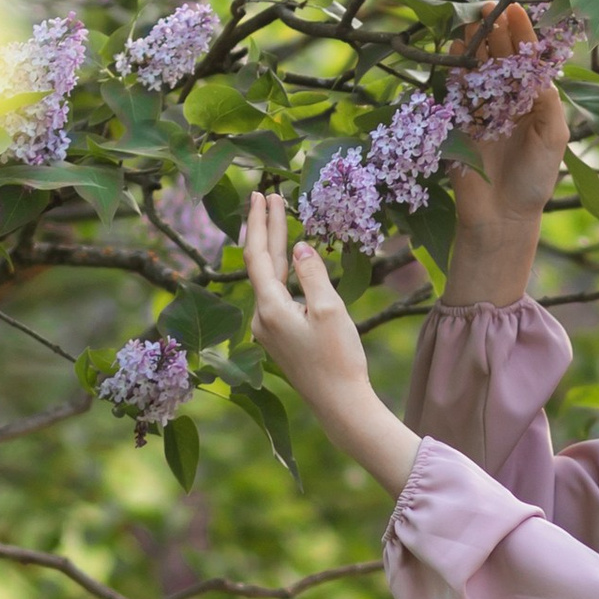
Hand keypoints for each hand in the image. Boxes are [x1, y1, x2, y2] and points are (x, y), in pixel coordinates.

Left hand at [243, 191, 420, 494]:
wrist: (340, 405)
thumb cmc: (338, 358)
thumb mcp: (329, 309)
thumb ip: (312, 274)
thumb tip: (300, 247)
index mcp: (269, 308)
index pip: (258, 255)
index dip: (260, 222)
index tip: (262, 194)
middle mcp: (261, 318)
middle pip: (260, 264)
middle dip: (264, 229)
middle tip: (266, 195)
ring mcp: (268, 330)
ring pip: (267, 280)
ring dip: (273, 250)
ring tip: (276, 220)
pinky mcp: (280, 339)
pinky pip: (276, 296)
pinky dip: (281, 273)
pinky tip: (289, 264)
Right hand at [446, 3, 566, 302]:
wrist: (502, 217)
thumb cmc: (535, 181)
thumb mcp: (554, 139)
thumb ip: (549, 103)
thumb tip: (538, 70)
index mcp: (535, 101)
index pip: (528, 59)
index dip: (522, 32)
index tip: (514, 9)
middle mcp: (509, 100)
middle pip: (501, 56)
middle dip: (494, 30)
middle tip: (485, 6)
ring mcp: (483, 110)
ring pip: (477, 68)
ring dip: (473, 44)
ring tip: (468, 21)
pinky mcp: (460, 123)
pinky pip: (457, 90)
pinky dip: (455, 69)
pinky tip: (454, 50)